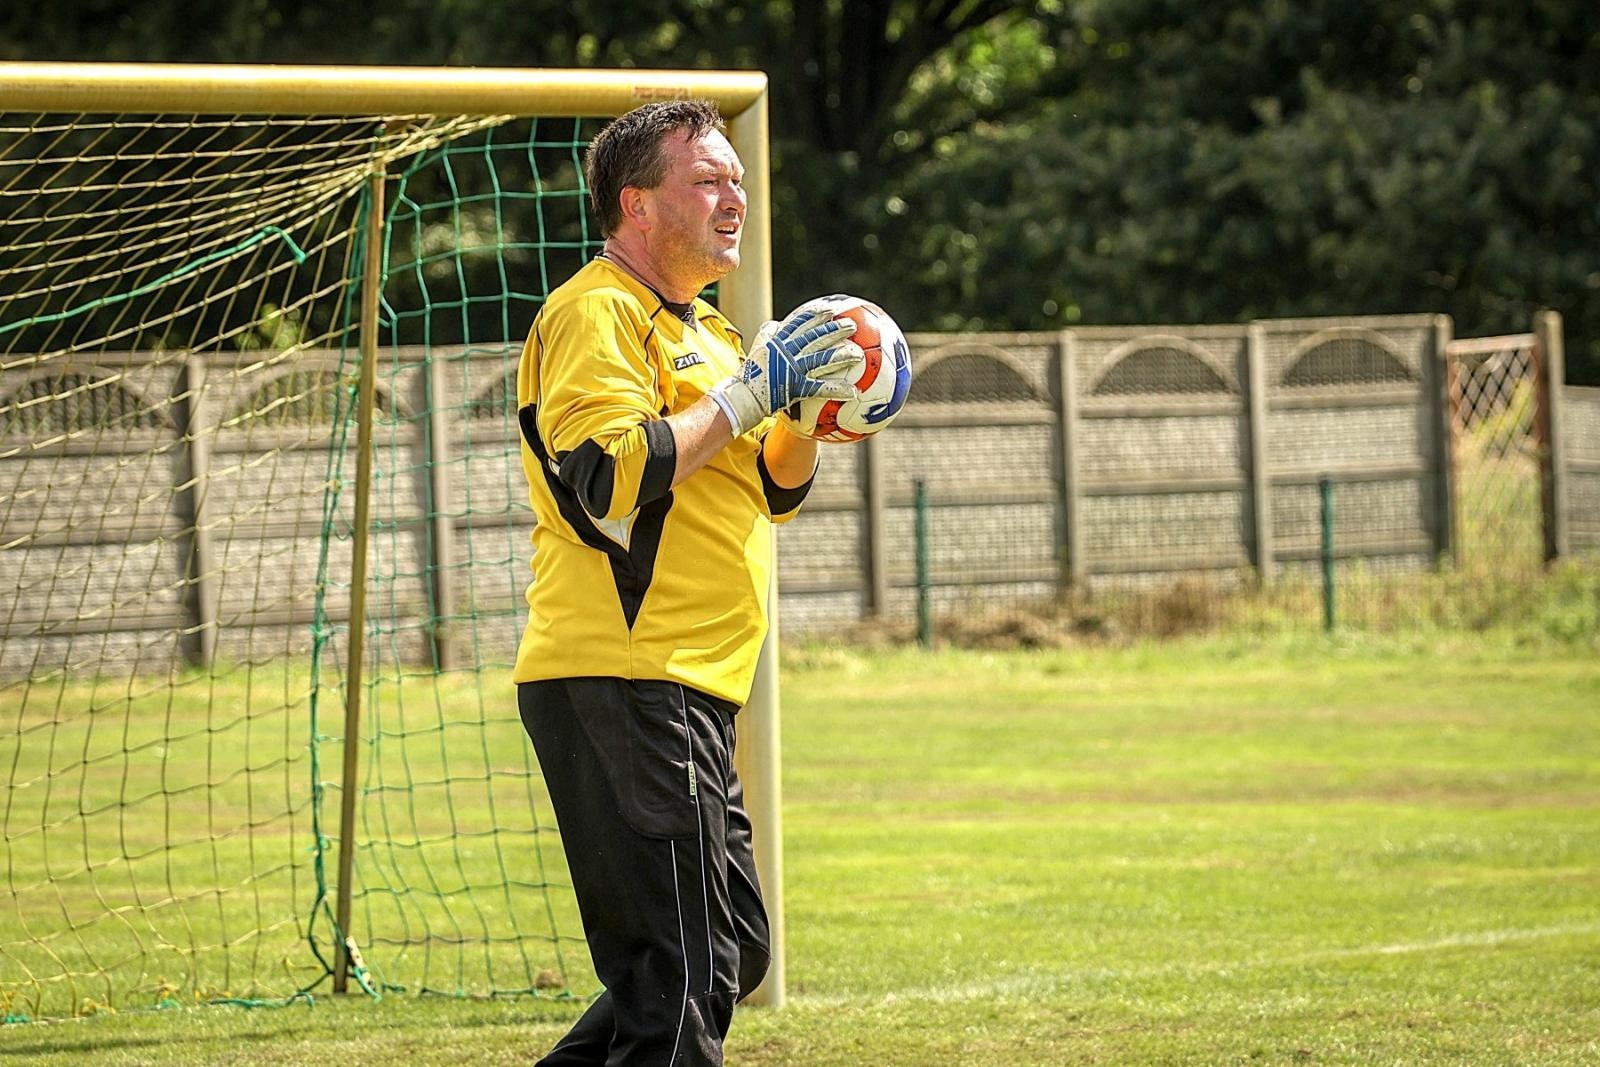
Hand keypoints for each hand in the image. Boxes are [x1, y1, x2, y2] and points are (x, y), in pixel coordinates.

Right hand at [709, 307, 859, 436]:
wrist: (743, 395)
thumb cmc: (751, 372)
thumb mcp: (757, 347)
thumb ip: (768, 333)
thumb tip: (776, 323)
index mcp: (779, 340)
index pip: (800, 323)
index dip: (816, 315)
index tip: (830, 309)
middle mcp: (788, 351)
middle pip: (816, 338)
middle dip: (836, 330)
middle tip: (852, 326)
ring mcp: (793, 369)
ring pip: (822, 360)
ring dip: (842, 356)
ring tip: (859, 355)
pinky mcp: (796, 387)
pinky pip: (821, 388)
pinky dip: (837, 389)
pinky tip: (853, 391)